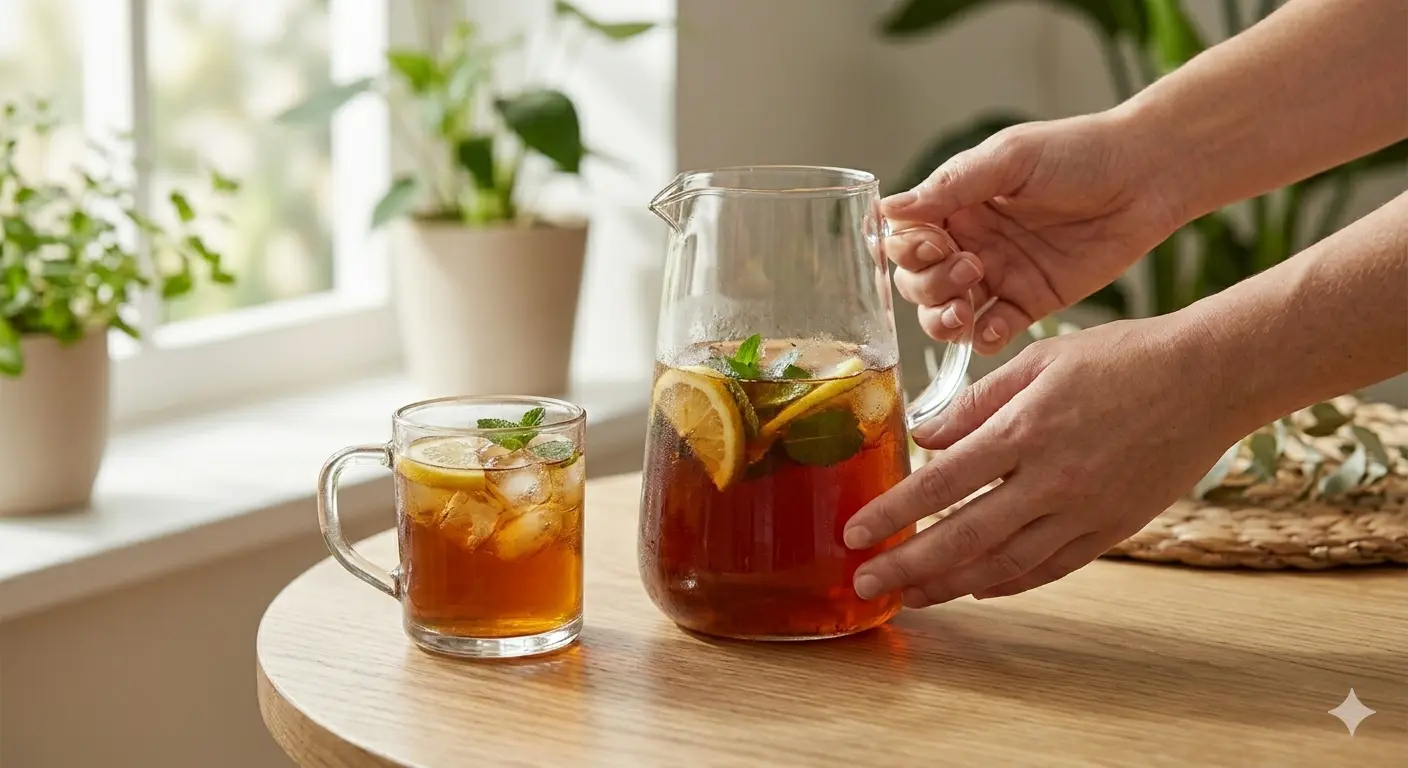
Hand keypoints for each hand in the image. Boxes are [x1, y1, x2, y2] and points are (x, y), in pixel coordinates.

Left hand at [843, 316, 1241, 604]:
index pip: (942, 482)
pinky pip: (1051, 567)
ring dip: (951, 584)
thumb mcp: (1039, 361)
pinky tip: (977, 588)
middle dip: (908, 565)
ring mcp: (1085, 510)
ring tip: (911, 596)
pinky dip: (1009, 582)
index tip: (854, 533)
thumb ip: (976, 403)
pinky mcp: (1113, 528)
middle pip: (965, 536)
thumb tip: (924, 436)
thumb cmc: (1122, 359)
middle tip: (866, 584)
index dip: (894, 512)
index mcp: (1026, 430)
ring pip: (1005, 563)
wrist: (1210, 380)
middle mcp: (1051, 479)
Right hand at [883, 110, 1183, 353]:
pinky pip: (992, 331)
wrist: (1146, 176)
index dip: (910, 251)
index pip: (907, 239)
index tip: (937, 245)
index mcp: (956, 204)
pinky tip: (995, 327)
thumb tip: (888, 209)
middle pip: (918, 283)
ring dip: (944, 320)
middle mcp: (969, 242)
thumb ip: (951, 188)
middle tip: (968, 271)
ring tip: (965, 312)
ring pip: (946, 314)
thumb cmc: (1079, 152)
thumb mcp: (1010, 159)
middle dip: (928, 287)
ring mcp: (998, 275)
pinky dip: (985, 337)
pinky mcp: (1029, 302)